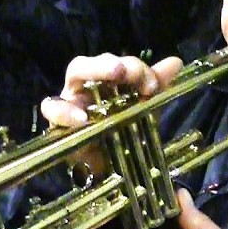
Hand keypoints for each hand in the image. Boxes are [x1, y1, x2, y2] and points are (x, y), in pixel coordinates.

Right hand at [40, 54, 182, 174]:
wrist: (108, 169)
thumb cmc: (121, 131)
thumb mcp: (143, 109)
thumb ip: (156, 85)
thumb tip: (176, 62)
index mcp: (107, 79)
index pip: (118, 64)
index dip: (135, 68)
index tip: (152, 83)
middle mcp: (88, 83)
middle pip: (97, 59)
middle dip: (110, 62)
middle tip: (125, 70)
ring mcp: (70, 99)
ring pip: (75, 72)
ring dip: (93, 70)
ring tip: (113, 76)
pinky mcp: (57, 122)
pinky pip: (52, 109)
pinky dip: (64, 111)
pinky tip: (82, 119)